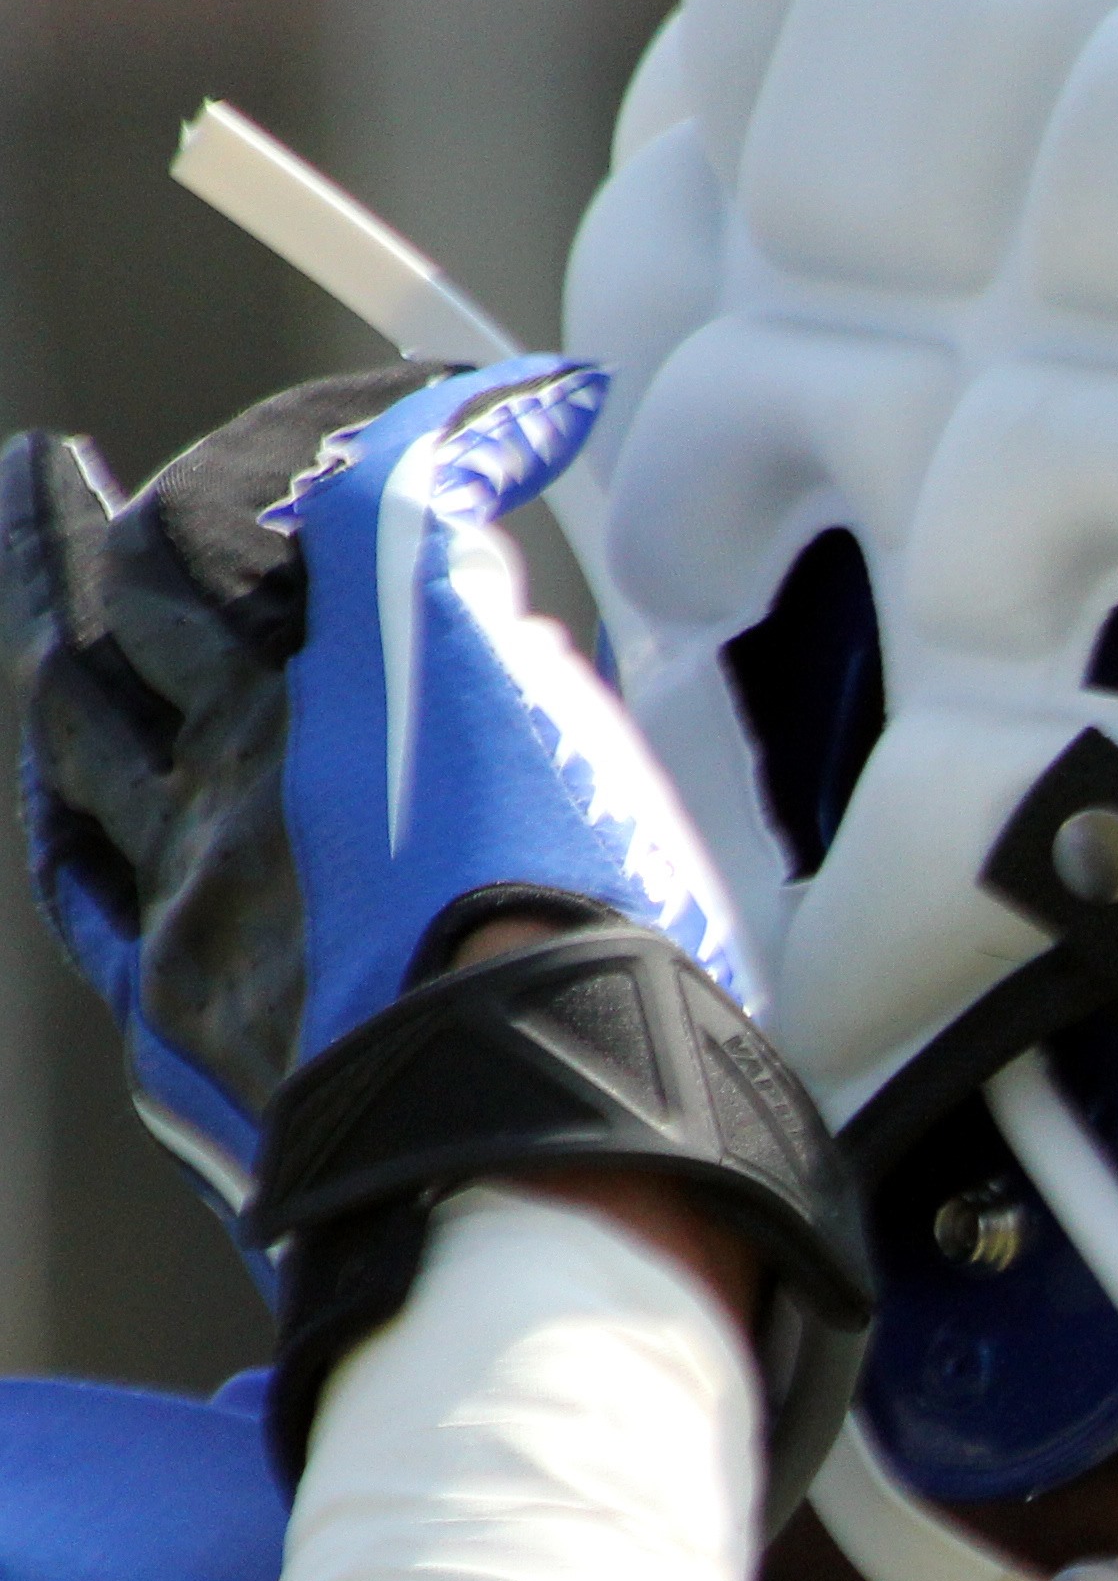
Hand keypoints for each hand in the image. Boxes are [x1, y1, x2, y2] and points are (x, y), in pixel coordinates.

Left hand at [3, 360, 746, 1211]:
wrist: (534, 1161)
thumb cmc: (598, 969)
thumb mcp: (587, 750)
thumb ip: (497, 643)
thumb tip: (474, 592)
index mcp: (349, 696)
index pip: (318, 501)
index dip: (363, 433)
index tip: (451, 418)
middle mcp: (236, 781)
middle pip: (135, 601)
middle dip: (94, 524)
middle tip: (59, 467)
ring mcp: (190, 902)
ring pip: (75, 732)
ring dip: (44, 635)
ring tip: (33, 582)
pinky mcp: (175, 1025)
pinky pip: (88, 889)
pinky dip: (73, 812)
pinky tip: (70, 797)